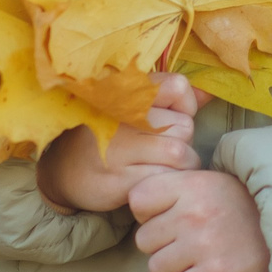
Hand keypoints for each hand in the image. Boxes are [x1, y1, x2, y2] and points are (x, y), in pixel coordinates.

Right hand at [37, 76, 200, 213]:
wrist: (61, 171)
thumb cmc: (106, 136)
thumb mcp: (131, 108)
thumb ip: (170, 100)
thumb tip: (209, 94)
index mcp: (126, 91)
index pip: (179, 88)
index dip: (184, 106)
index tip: (170, 117)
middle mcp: (123, 115)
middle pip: (185, 127)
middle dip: (181, 142)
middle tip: (159, 149)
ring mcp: (121, 147)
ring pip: (182, 156)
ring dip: (178, 168)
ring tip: (159, 167)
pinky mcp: (121, 179)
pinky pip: (166, 179)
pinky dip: (165, 184)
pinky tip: (151, 181)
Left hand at [129, 169, 269, 271]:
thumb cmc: (245, 206)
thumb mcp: (213, 181)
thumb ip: (178, 186)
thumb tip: (139, 201)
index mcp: (191, 184)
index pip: (138, 199)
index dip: (147, 212)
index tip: (165, 216)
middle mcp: (193, 212)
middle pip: (144, 239)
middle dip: (161, 245)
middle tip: (185, 242)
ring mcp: (204, 244)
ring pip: (156, 268)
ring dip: (173, 269)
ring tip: (195, 260)